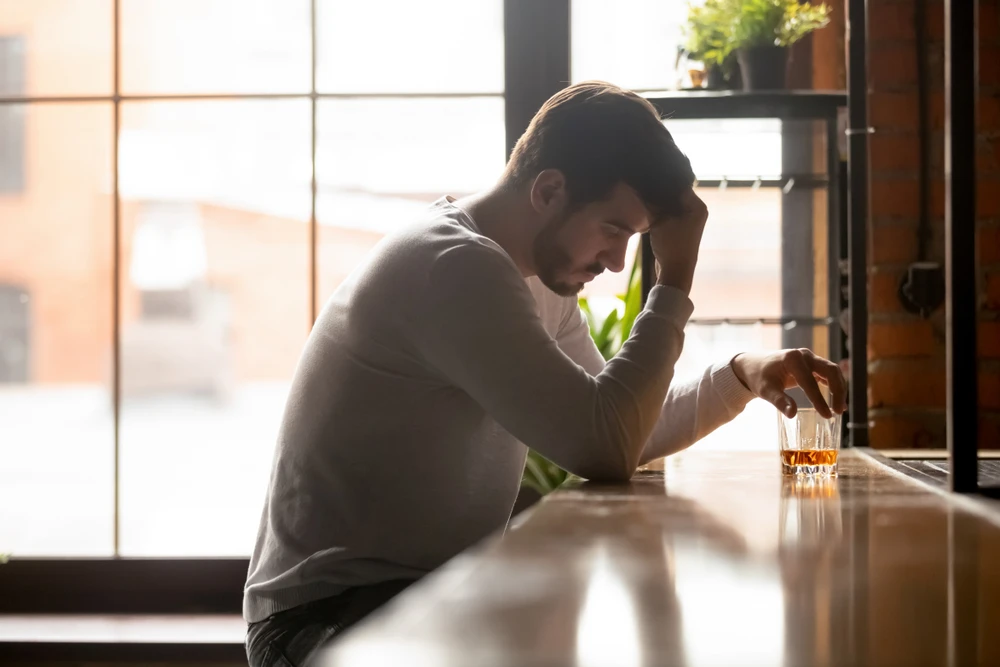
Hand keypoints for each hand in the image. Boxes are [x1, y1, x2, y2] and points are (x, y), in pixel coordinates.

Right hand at [649, 189, 707, 294]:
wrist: (675, 271)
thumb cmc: (671, 245)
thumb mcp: (661, 220)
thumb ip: (657, 202)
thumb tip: (648, 187)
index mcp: (697, 206)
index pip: (679, 185)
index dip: (663, 182)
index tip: (648, 178)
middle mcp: (696, 210)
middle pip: (675, 194)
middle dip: (660, 192)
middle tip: (644, 186)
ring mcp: (689, 219)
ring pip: (670, 203)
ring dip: (659, 202)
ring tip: (644, 196)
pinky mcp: (680, 227)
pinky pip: (669, 213)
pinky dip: (660, 211)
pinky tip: (648, 209)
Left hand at [731, 348, 846, 419]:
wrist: (753, 366)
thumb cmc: (758, 377)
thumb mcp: (765, 390)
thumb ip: (779, 401)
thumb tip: (792, 415)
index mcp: (792, 359)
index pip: (810, 382)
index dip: (820, 400)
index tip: (827, 415)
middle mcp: (804, 355)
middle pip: (830, 371)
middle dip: (838, 391)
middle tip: (839, 411)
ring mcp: (809, 357)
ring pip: (832, 371)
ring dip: (839, 388)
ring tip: (840, 408)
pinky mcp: (811, 363)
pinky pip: (828, 373)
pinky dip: (834, 385)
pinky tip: (837, 400)